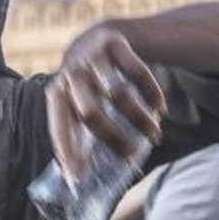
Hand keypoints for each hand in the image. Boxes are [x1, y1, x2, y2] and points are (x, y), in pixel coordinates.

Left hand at [47, 24, 168, 182]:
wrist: (98, 39)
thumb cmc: (87, 87)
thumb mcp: (76, 103)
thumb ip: (79, 134)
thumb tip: (82, 180)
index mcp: (57, 93)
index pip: (60, 127)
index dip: (68, 152)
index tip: (79, 177)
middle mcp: (71, 74)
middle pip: (90, 113)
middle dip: (114, 138)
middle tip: (132, 156)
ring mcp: (92, 57)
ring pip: (119, 94)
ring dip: (140, 119)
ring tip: (154, 136)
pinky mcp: (114, 43)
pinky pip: (138, 72)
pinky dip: (152, 93)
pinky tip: (160, 110)